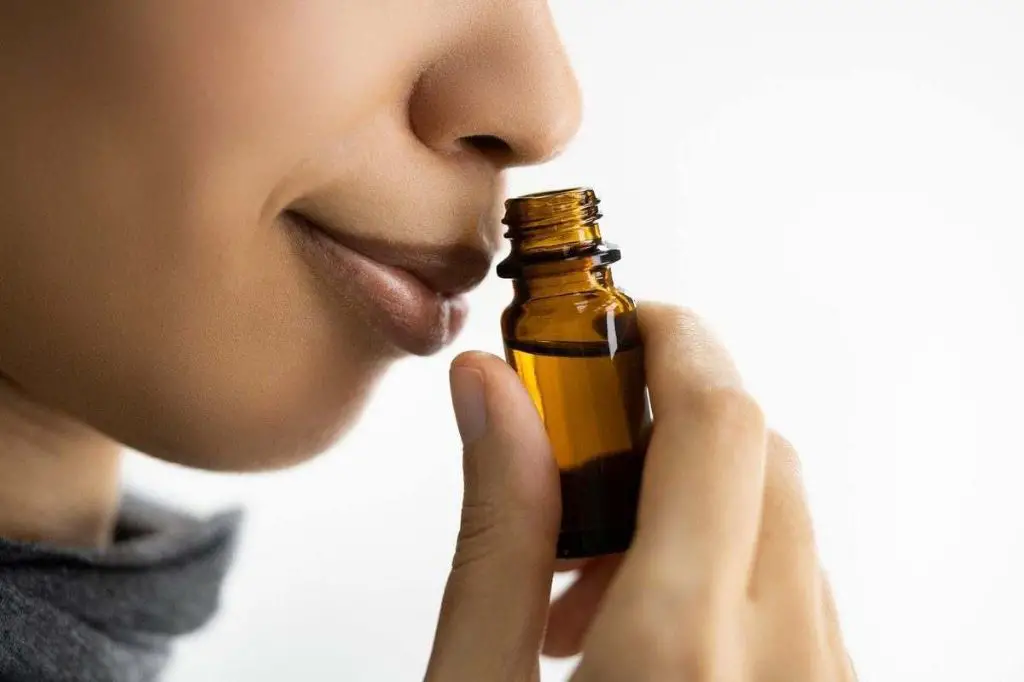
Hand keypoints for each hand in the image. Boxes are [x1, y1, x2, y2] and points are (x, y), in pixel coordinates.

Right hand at [424, 304, 854, 680]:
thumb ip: (497, 538)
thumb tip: (494, 392)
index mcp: (682, 652)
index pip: (717, 423)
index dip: (672, 343)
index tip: (617, 326)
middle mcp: (785, 665)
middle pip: (761, 457)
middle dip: (668, 427)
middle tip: (578, 462)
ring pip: (785, 522)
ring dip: (694, 505)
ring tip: (593, 582)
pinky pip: (798, 590)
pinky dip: (727, 570)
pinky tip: (648, 628)